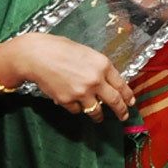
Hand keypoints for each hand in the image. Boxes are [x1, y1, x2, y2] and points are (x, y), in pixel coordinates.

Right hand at [0, 35, 134, 121]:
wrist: (37, 55)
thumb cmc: (60, 49)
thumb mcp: (88, 53)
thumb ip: (99, 68)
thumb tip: (109, 82)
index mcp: (103, 65)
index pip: (121, 85)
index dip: (127, 96)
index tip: (130, 102)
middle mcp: (95, 80)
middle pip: (114, 101)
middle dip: (121, 111)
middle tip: (123, 116)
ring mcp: (82, 92)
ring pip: (96, 111)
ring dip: (98, 116)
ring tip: (98, 118)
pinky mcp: (67, 101)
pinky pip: (77, 110)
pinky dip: (77, 108)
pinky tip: (74, 103)